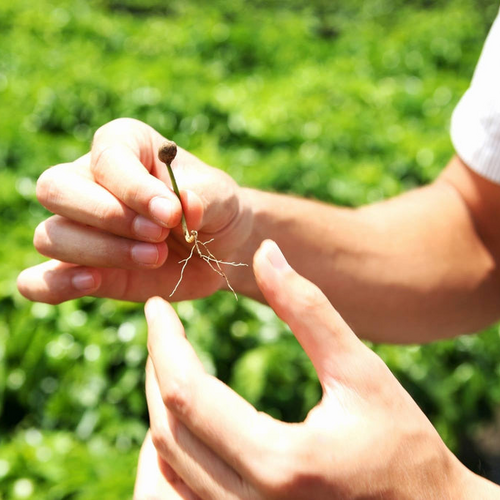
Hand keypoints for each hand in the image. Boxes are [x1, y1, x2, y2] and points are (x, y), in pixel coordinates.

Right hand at [17, 118, 252, 303]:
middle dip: (108, 217)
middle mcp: (91, 181)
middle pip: (56, 190)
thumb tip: (182, 206)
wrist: (220, 248)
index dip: (134, 188)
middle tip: (158, 237)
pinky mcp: (83, 269)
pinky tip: (92, 283)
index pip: (107, 158)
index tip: (172, 214)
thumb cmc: (215, 209)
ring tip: (155, 258)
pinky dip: (56, 285)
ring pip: (51, 235)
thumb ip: (203, 197)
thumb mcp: (221, 196)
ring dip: (100, 252)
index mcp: (124, 146)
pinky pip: (41, 280)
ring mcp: (81, 227)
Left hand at [139, 239, 486, 499]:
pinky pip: (183, 484)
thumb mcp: (361, 371)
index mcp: (278, 461)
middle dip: (155, 368)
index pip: (187, 393)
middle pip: (168, 427)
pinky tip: (187, 407)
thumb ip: (309, 310)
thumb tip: (266, 253)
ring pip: (168, 460)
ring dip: (160, 402)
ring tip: (168, 356)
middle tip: (161, 326)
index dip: (164, 342)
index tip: (157, 306)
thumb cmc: (403, 445)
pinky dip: (175, 439)